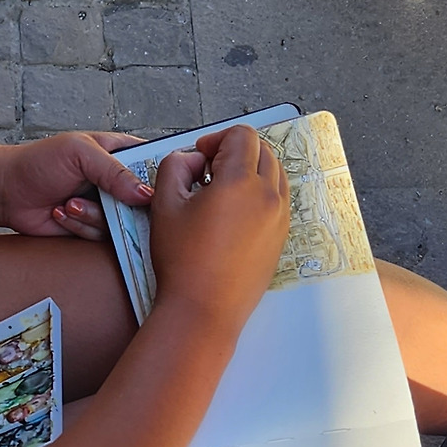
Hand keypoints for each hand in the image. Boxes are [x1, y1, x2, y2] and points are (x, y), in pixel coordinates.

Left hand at [0, 131, 153, 241]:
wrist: (7, 192)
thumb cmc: (39, 162)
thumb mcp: (79, 153)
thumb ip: (114, 171)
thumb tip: (146, 195)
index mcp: (120, 154)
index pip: (155, 165)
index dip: (159, 180)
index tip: (151, 192)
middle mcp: (117, 182)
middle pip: (145, 202)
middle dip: (121, 206)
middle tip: (100, 200)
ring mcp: (107, 207)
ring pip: (123, 223)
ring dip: (92, 216)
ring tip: (67, 203)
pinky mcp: (93, 229)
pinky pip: (102, 237)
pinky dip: (80, 226)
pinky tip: (60, 213)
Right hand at [147, 124, 289, 337]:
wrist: (203, 310)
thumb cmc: (182, 262)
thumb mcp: (164, 204)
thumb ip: (174, 166)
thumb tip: (192, 159)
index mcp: (241, 182)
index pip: (242, 135)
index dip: (217, 138)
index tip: (201, 156)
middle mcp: (268, 196)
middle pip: (262, 150)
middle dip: (235, 151)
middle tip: (209, 172)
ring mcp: (279, 218)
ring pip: (275, 173)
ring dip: (251, 171)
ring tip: (222, 193)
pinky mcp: (281, 237)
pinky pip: (278, 199)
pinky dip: (260, 193)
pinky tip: (234, 213)